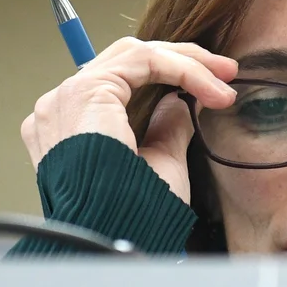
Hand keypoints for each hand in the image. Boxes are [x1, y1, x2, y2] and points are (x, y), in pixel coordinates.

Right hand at [21, 37, 237, 204]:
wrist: (115, 231)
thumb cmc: (134, 214)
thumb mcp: (159, 164)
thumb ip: (165, 129)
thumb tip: (180, 101)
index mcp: (70, 129)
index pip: (120, 84)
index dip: (170, 78)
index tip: (214, 92)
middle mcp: (60, 109)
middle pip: (126, 62)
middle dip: (182, 62)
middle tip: (225, 73)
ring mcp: (66, 97)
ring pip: (135, 55)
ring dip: (186, 62)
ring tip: (224, 77)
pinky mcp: (84, 91)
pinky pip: (141, 60)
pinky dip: (181, 68)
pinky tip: (210, 86)